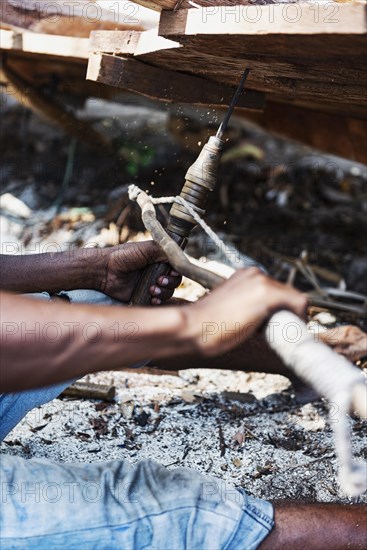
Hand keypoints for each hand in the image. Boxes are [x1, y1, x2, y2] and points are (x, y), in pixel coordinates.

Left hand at [98, 241, 181, 302]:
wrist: (105, 270)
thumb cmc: (123, 256)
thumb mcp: (146, 249)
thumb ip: (164, 251)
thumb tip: (179, 257)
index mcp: (158, 259)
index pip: (176, 267)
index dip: (176, 271)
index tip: (171, 272)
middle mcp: (157, 272)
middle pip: (175, 281)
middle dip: (170, 282)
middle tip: (159, 281)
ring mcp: (151, 284)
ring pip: (168, 292)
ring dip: (163, 292)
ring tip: (151, 289)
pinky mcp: (144, 296)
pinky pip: (158, 302)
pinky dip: (157, 301)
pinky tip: (151, 298)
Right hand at [185, 268, 307, 356]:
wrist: (192, 328)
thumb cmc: (206, 325)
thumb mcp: (230, 309)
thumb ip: (247, 307)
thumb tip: (265, 319)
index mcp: (246, 276)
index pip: (278, 292)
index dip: (279, 312)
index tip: (268, 327)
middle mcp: (256, 273)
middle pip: (289, 295)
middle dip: (286, 315)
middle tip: (269, 333)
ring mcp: (262, 281)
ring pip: (296, 301)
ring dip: (289, 320)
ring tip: (268, 333)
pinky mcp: (267, 293)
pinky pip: (300, 305)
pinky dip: (297, 321)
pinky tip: (278, 332)